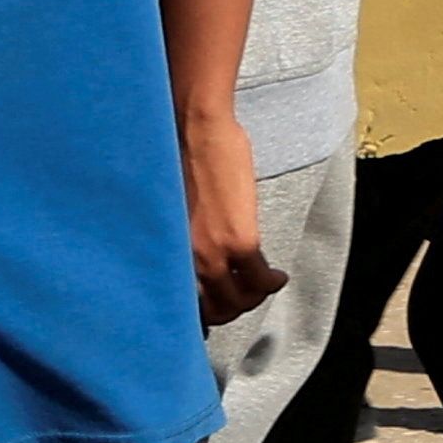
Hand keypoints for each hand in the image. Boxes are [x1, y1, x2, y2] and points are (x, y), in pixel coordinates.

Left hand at [178, 107, 280, 325]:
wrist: (194, 130)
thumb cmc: (178, 158)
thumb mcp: (172, 211)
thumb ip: (181, 237)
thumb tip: (192, 252)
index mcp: (165, 252)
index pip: (183, 303)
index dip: (205, 312)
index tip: (218, 305)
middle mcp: (183, 260)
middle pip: (214, 310)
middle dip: (233, 309)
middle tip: (246, 295)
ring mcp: (211, 253)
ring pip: (239, 299)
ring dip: (255, 297)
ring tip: (263, 284)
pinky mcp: (238, 241)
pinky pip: (259, 279)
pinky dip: (271, 283)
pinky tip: (277, 276)